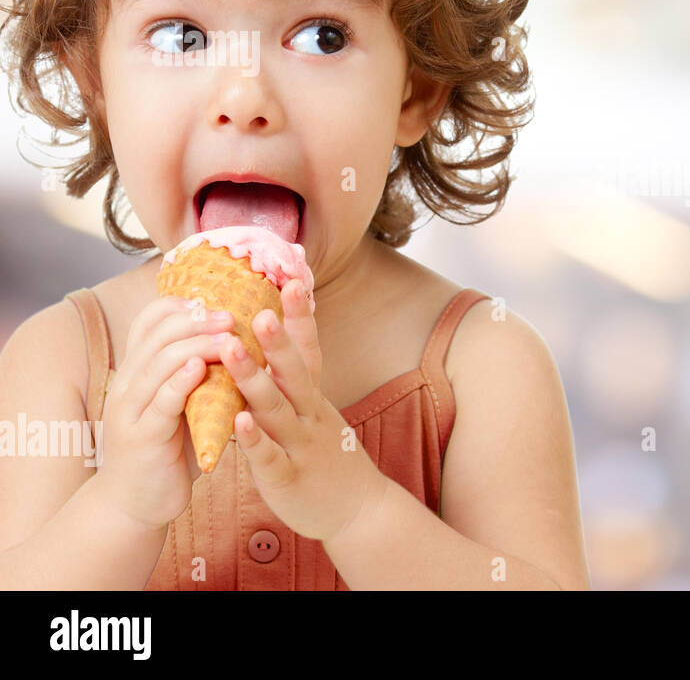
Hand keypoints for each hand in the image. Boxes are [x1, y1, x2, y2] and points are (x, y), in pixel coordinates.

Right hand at [95, 295, 236, 530]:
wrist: (138, 502)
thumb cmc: (168, 447)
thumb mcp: (182, 402)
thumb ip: (199, 372)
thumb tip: (238, 338)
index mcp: (139, 369)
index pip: (150, 320)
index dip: (182, 305)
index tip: (218, 300)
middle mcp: (129, 382)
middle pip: (158, 334)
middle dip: (197, 319)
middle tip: (232, 315)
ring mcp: (132, 409)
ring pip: (159, 362)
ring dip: (196, 345)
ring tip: (228, 335)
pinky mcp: (142, 436)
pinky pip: (160, 401)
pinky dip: (180, 381)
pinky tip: (200, 369)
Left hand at [217, 278, 385, 541]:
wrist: (358, 511)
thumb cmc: (329, 457)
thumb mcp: (317, 412)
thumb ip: (295, 381)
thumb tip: (274, 340)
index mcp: (314, 398)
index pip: (310, 350)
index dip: (301, 317)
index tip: (292, 280)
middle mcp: (311, 415)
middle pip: (294, 372)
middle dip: (276, 339)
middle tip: (257, 308)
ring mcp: (301, 445)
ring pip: (276, 409)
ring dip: (254, 379)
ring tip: (231, 350)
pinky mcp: (288, 478)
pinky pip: (270, 456)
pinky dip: (254, 440)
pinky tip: (237, 423)